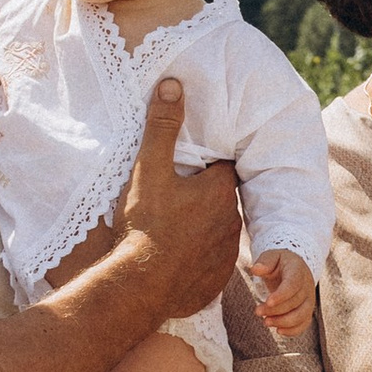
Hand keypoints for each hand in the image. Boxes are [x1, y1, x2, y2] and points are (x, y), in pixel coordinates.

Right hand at [111, 80, 241, 320]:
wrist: (140, 287)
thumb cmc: (145, 225)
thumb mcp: (149, 169)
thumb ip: (162, 127)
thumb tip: (173, 85)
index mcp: (219, 192)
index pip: (224, 168)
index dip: (207, 165)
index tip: (190, 167)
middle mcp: (231, 222)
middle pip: (220, 200)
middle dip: (203, 196)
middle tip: (175, 197)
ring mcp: (225, 255)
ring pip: (217, 232)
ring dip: (201, 228)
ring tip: (172, 228)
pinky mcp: (214, 282)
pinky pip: (209, 264)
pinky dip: (196, 259)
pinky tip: (174, 258)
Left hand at [247, 247, 316, 336]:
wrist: (293, 268)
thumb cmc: (280, 263)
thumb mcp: (271, 256)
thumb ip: (264, 261)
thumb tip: (256, 269)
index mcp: (297, 271)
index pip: (293, 285)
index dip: (282, 295)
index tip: (268, 302)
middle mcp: (306, 286)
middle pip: (295, 302)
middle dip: (275, 310)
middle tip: (258, 312)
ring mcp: (308, 300)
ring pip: (301, 315)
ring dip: (283, 322)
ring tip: (266, 322)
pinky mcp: (306, 311)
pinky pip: (304, 324)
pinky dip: (293, 330)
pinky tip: (278, 330)